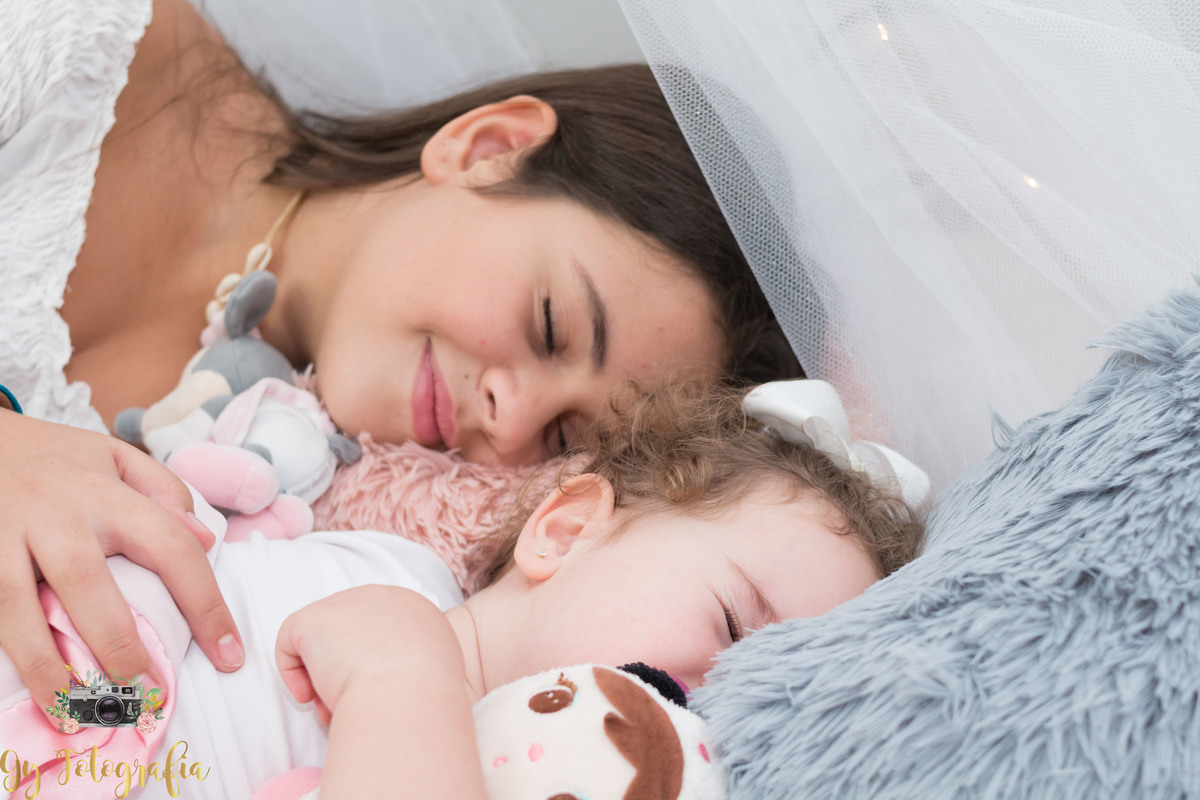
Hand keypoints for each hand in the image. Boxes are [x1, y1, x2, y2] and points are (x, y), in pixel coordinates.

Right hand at [0, 412, 243, 716]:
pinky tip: (32, 689)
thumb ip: (166, 492)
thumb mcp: (116, 456)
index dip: (205, 604)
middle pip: (91, 586)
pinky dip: (8, 654)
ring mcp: (4, 540)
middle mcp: (57, 518)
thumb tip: (207, 540)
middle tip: (148, 691)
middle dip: (120, 645)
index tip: (229, 654)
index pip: (172, 548)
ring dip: (49, 668)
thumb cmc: (54, 458)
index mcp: (107, 494)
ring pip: (21, 612)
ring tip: (77, 711)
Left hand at [276, 587, 484, 799]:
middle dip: (345, 670)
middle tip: (348, 705)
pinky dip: (294, 673)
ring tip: (331, 709)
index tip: (374, 695)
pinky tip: (311, 697)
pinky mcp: (315, 617)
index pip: (383, 633)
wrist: (408, 694)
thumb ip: (409, 662)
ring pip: (324, 638)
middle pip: (352, 633)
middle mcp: (384, 597)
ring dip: (323, 676)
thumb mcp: (429, 672)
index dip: (372, 665)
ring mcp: (348, 602)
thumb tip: (384, 675)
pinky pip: (291, 642)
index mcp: (417, 610)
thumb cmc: (422, 696)